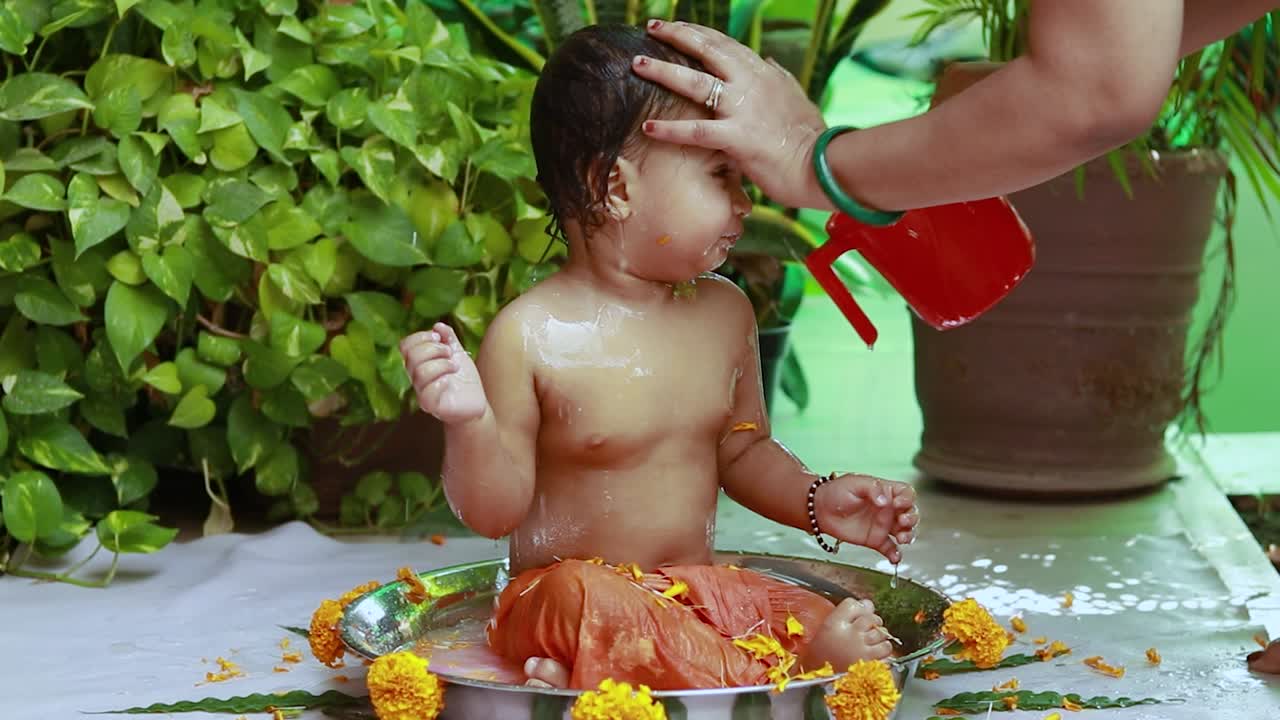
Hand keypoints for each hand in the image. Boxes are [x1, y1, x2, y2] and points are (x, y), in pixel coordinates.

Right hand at [399, 323, 487, 424]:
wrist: (475, 405)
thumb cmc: (463, 380)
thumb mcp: (458, 353)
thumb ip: (449, 338)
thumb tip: (438, 325)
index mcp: (419, 363)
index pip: (405, 345)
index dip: (420, 337)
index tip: (439, 338)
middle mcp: (416, 378)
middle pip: (412, 357)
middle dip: (434, 349)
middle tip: (450, 353)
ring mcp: (422, 392)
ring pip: (421, 372)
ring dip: (442, 364)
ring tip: (455, 366)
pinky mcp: (432, 407)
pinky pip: (427, 394)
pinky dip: (440, 383)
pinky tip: (450, 381)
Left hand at [632, 20, 826, 208]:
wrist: (823, 164)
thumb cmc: (810, 136)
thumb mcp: (797, 96)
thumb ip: (779, 77)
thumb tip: (769, 61)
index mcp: (763, 72)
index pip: (724, 44)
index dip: (698, 33)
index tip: (677, 25)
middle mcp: (751, 83)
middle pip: (707, 50)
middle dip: (676, 36)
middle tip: (651, 28)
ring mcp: (743, 109)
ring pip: (695, 83)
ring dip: (663, 71)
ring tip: (637, 64)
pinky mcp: (737, 137)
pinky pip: (696, 131)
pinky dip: (670, 128)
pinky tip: (648, 126)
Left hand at [814, 474, 918, 562]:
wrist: (820, 510)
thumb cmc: (836, 491)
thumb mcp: (855, 483)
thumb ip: (873, 489)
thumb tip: (885, 500)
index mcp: (885, 492)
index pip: (906, 494)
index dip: (907, 498)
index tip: (898, 503)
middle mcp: (888, 509)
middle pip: (910, 513)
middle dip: (912, 518)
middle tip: (902, 521)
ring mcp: (883, 525)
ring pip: (905, 531)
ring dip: (908, 535)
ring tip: (902, 538)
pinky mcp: (875, 540)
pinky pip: (890, 549)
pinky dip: (896, 554)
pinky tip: (895, 557)